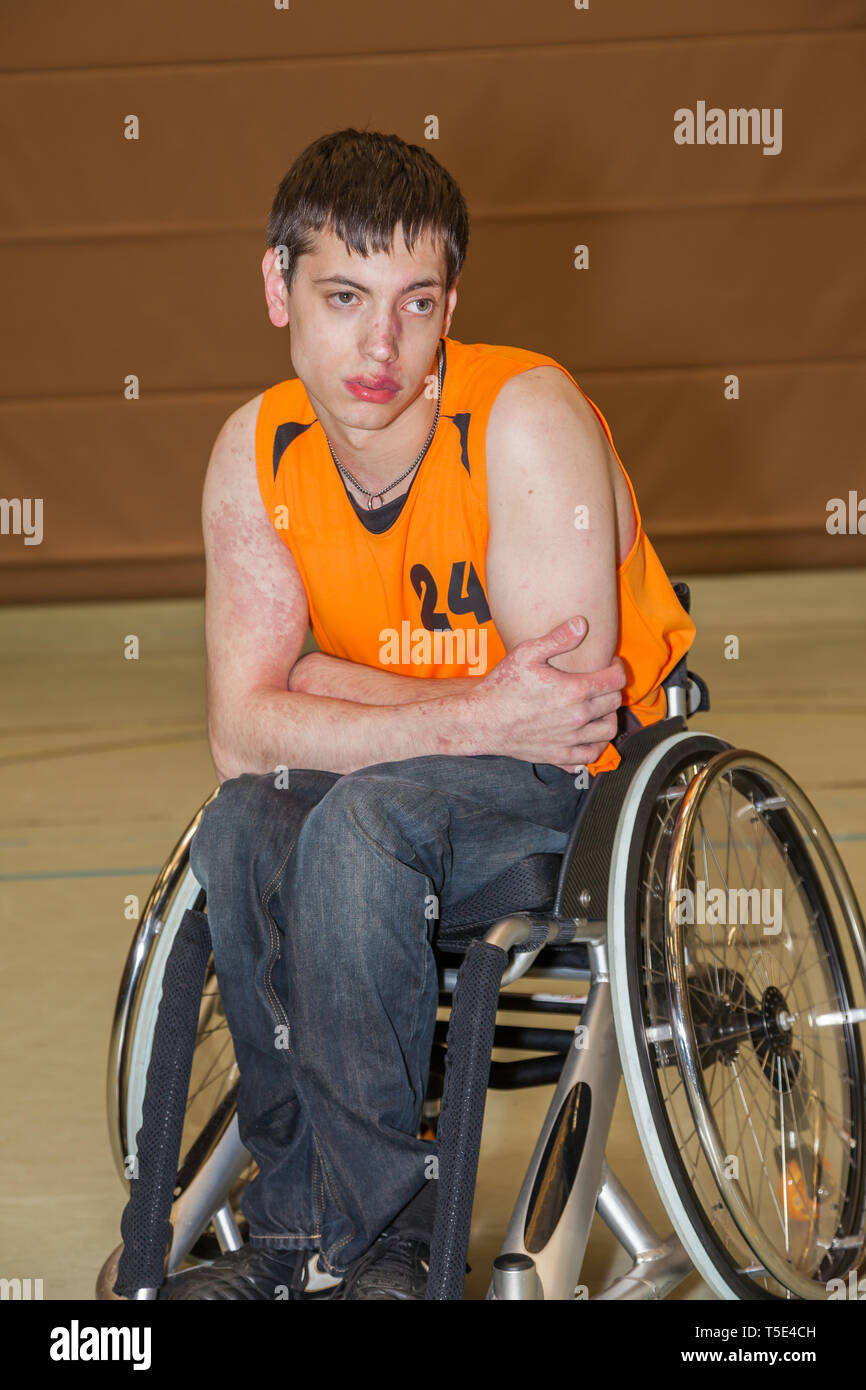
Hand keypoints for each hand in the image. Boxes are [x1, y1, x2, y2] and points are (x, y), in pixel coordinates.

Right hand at [471, 616, 625, 771]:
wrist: (481, 721)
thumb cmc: (502, 685)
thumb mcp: (526, 653)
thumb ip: (558, 639)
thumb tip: (583, 623)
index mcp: (574, 690)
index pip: (616, 679)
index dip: (617, 667)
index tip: (609, 663)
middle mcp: (577, 717)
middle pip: (614, 703)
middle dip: (612, 689)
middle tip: (601, 682)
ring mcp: (570, 739)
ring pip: (609, 730)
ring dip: (609, 716)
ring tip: (598, 707)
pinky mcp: (559, 755)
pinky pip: (591, 754)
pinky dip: (597, 744)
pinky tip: (588, 733)